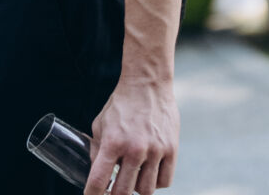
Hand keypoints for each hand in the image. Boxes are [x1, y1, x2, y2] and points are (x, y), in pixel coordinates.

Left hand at [86, 76, 177, 194]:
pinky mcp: (172, 149)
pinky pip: (164, 181)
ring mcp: (155, 150)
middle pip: (123, 192)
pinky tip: (149, 174)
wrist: (147, 83)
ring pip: (145, 191)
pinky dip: (155, 183)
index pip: (98, 181)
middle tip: (113, 192)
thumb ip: (97, 151)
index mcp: (112, 142)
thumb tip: (97, 174)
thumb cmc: (121, 104)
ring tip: (133, 180)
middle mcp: (134, 149)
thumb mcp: (100, 124)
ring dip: (136, 190)